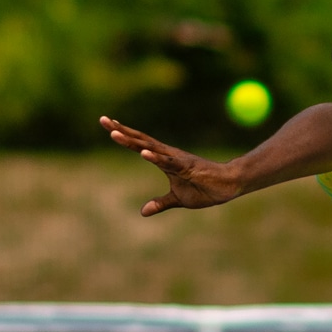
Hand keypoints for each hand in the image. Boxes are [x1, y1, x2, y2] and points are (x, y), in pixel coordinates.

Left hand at [102, 116, 238, 215]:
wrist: (228, 185)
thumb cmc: (205, 188)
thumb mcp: (178, 199)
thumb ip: (160, 203)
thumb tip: (143, 212)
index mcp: (164, 160)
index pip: (139, 144)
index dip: (123, 135)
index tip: (107, 124)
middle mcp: (168, 155)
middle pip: (140, 140)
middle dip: (121, 130)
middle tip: (103, 119)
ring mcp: (177, 160)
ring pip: (150, 148)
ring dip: (132, 141)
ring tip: (114, 133)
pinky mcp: (186, 167)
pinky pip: (168, 162)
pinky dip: (155, 157)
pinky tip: (143, 153)